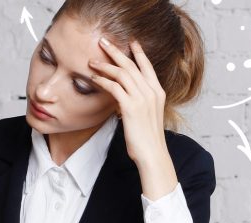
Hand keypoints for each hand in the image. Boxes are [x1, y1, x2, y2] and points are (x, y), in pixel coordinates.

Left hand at [89, 38, 167, 164]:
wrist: (152, 153)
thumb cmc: (147, 138)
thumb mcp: (148, 115)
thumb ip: (140, 102)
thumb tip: (125, 96)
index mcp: (158, 92)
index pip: (147, 66)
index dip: (138, 52)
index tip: (130, 41)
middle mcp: (152, 92)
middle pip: (131, 65)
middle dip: (116, 51)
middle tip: (103, 42)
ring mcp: (142, 98)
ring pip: (121, 73)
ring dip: (105, 66)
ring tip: (92, 62)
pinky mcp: (131, 107)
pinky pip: (114, 87)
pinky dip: (102, 81)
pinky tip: (93, 79)